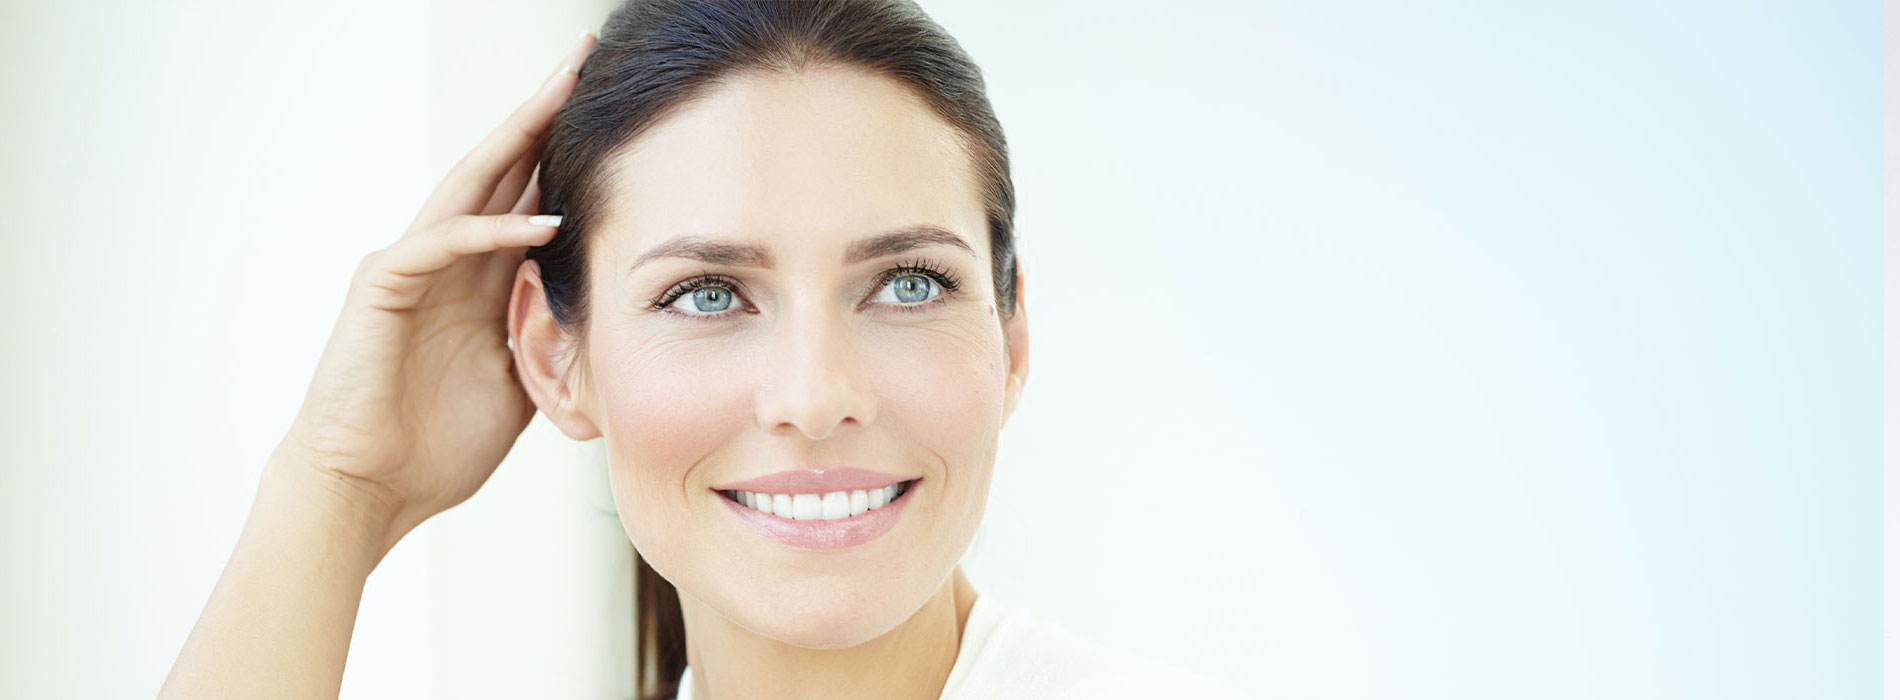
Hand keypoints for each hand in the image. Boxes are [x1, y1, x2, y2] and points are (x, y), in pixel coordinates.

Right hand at [272, 32, 597, 550]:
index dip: (564, 151)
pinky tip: (542, 222)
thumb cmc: (435, 446)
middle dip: (541, 113)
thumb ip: (550, 341)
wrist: (369, 489)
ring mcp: (411, 268)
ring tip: (561, 92)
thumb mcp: (519, 386)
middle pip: (500, 168)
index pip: (527, 195)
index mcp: (478, 280)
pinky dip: (492, 231)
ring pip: (468, 185)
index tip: (612, 111)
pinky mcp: (382, 288)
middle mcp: (445, 260)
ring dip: (516, 138)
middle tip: (582, 58)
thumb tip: (602, 324)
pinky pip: (441, 244)